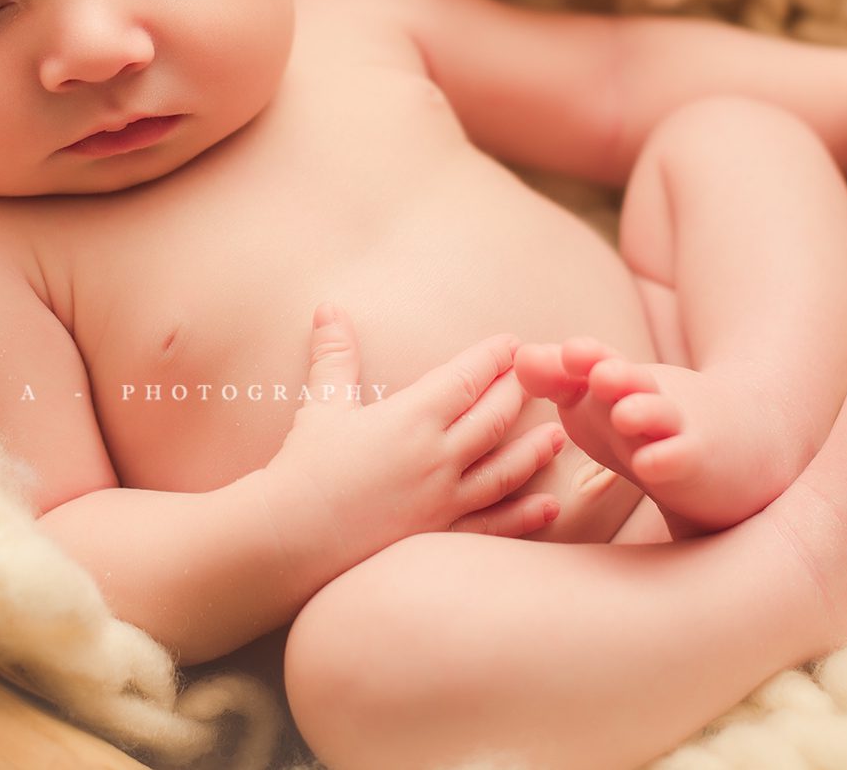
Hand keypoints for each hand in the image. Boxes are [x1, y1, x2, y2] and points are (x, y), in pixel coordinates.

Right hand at [262, 303, 566, 574]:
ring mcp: (444, 501)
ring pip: (504, 469)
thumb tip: (329, 307)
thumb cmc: (302, 468)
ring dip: (534, 450)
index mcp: (412, 417)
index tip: (512, 343)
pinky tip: (549, 507)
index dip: (493, 358)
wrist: (289, 538)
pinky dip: (525, 515)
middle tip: (538, 377)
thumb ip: (334, 355)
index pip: (467, 378)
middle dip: (518, 393)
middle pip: (494, 417)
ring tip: (557, 436)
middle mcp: (438, 456)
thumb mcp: (321, 404)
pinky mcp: (441, 537)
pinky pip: (494, 525)